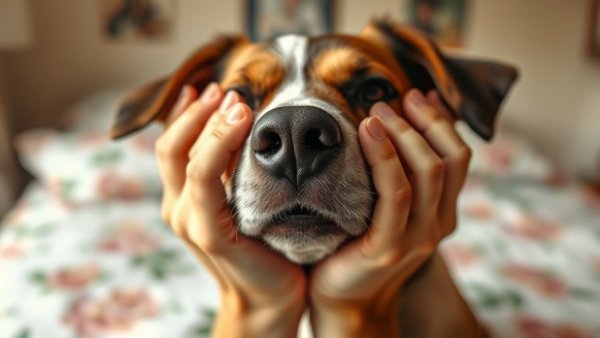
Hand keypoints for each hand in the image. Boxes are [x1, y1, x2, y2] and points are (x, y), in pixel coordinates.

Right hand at [157, 84, 305, 337]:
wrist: (271, 297)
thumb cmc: (265, 246)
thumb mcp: (245, 199)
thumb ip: (234, 170)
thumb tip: (240, 123)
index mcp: (184, 199)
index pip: (172, 145)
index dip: (184, 113)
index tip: (206, 86)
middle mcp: (178, 207)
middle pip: (171, 146)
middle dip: (198, 112)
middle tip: (227, 90)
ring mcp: (188, 221)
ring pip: (186, 158)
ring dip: (210, 123)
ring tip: (237, 102)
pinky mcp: (208, 233)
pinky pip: (205, 180)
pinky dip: (218, 147)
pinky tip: (242, 126)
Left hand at [309, 89, 470, 337]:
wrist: (341, 298)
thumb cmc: (356, 244)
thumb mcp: (384, 206)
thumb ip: (398, 174)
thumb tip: (394, 124)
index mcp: (442, 212)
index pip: (458, 156)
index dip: (441, 121)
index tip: (416, 95)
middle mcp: (438, 224)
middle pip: (449, 158)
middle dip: (423, 120)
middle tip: (391, 99)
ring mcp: (418, 237)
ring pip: (428, 170)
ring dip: (404, 132)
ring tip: (377, 111)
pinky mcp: (390, 245)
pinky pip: (396, 193)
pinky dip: (385, 157)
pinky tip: (367, 133)